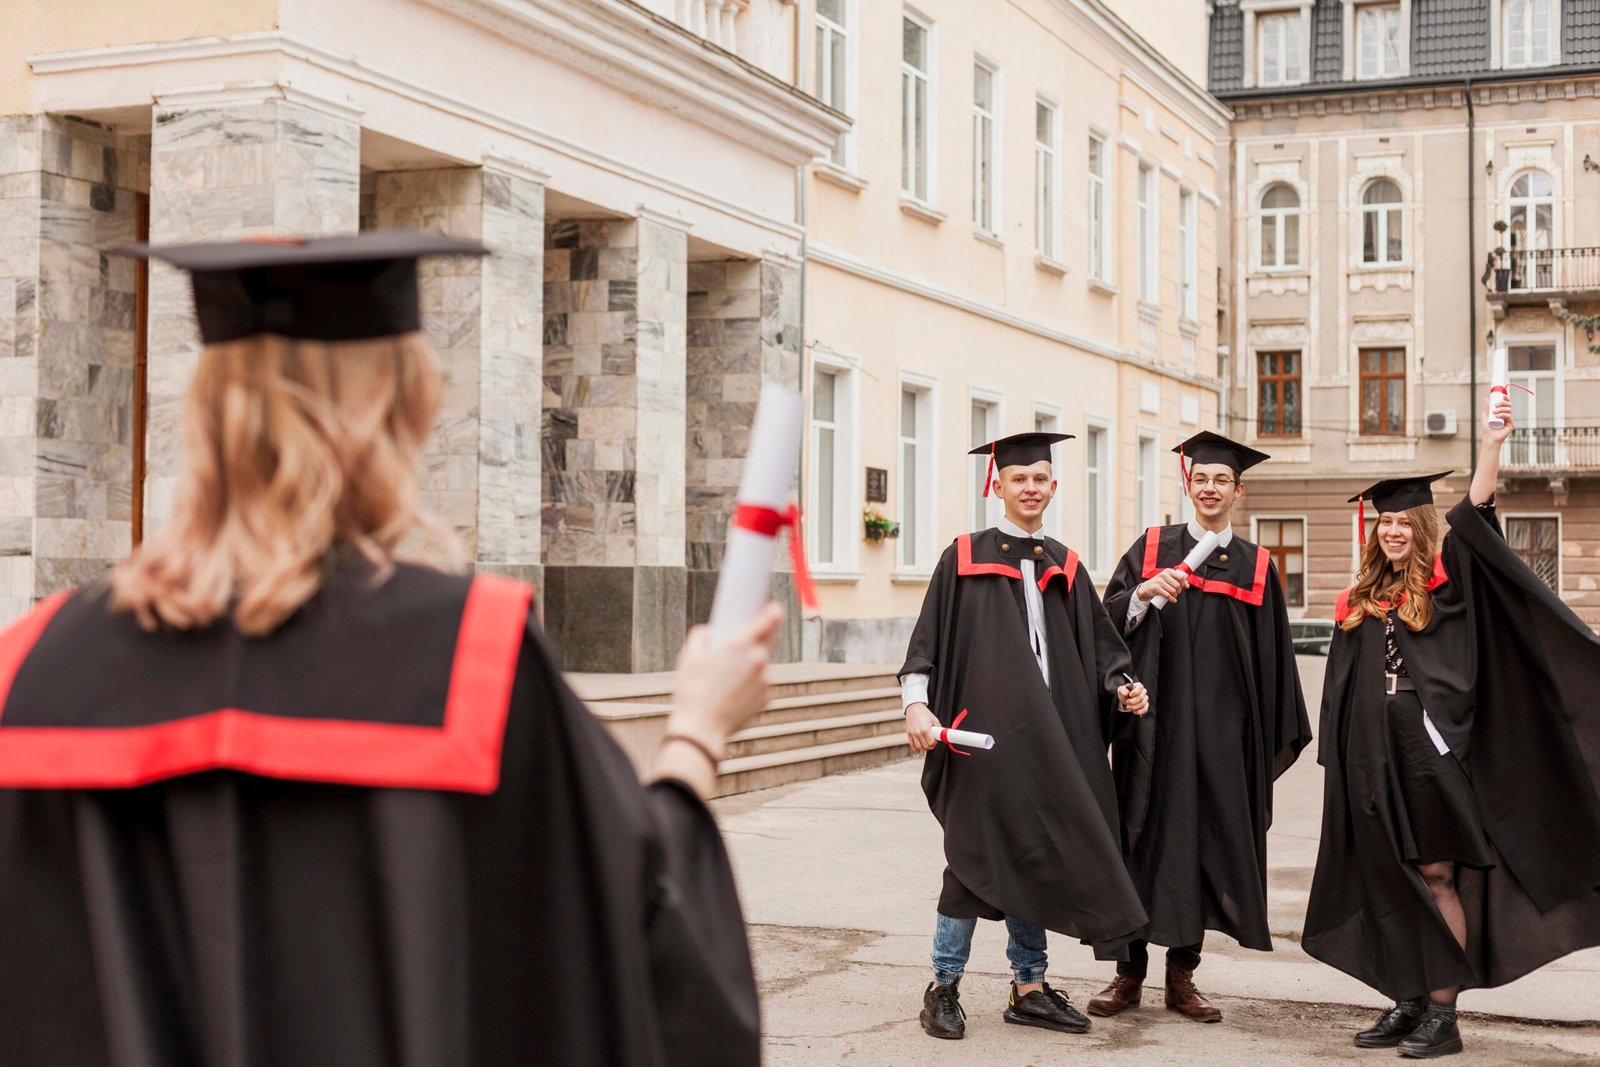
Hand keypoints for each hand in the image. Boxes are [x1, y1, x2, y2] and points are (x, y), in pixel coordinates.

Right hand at [664, 603, 782, 756]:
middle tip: (739, 645)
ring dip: (750, 666)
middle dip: (758, 638)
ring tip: (725, 679)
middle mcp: (758, 660)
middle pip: (769, 640)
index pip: (770, 618)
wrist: (701, 729)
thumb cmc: (692, 691)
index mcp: (741, 644)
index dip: (773, 610)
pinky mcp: (766, 698)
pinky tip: (731, 693)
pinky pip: (760, 684)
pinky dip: (750, 685)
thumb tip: (712, 631)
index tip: (772, 608)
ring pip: (762, 664)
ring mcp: (765, 681)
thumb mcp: (689, 655)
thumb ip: (702, 634)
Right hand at [906, 703, 939, 751]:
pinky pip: (911, 745)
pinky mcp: (909, 734)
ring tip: (926, 745)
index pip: (931, 742)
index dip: (935, 743)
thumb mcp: (934, 719)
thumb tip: (943, 735)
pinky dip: (916, 749)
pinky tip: (919, 749)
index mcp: (925, 729)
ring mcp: (912, 733)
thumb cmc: (924, 713)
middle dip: (930, 746)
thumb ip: (939, 728)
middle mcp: (918, 732)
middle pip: (925, 746)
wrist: (914, 708)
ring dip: (924, 748)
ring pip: (919, 747)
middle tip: (932, 742)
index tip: (935, 740)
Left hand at [1118, 681, 1148, 715]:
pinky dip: (1139, 711)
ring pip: (1143, 704)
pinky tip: (1134, 711)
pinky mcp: (1145, 705)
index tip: (1130, 695)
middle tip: (1127, 702)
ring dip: (1134, 707)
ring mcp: (1145, 699)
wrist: (1126, 699)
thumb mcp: (1121, 690)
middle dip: (1133, 701)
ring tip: (1128, 707)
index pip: (1140, 688)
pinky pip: (1145, 709)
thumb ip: (1123, 690)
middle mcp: (1143, 692)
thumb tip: (1126, 693)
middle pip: (1141, 697)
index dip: (1135, 692)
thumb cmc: (1125, 693)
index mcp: (1138, 686)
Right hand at [1136, 568, 1187, 603]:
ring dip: (1175, 595)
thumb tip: (1187, 586)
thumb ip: (1177, 580)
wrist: (1146, 588)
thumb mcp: (1167, 579)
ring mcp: (1159, 581)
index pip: (1180, 577)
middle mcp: (1164, 575)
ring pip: (1173, 590)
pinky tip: (1173, 600)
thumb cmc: (1159, 583)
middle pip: (1177, 585)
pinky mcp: (1156, 588)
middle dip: (1179, 591)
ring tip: (1174, 596)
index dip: (1184, 583)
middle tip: (1177, 593)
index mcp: (1168, 571)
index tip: (1183, 587)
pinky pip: (1167, 595)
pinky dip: (1172, 599)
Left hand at [1484, 391, 1513, 445]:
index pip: (1506, 403)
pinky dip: (1503, 414)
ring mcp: (1509, 419)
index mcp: (1502, 412)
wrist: (1489, 437)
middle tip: (1496, 405)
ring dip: (1501, 409)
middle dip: (1503, 403)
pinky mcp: (1511, 424)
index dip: (1506, 398)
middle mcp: (1507, 415)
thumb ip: (1486, 408)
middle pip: (1509, 405)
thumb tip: (1486, 399)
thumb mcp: (1485, 416)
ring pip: (1509, 410)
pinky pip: (1509, 416)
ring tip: (1494, 412)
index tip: (1502, 395)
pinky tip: (1498, 416)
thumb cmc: (1487, 428)